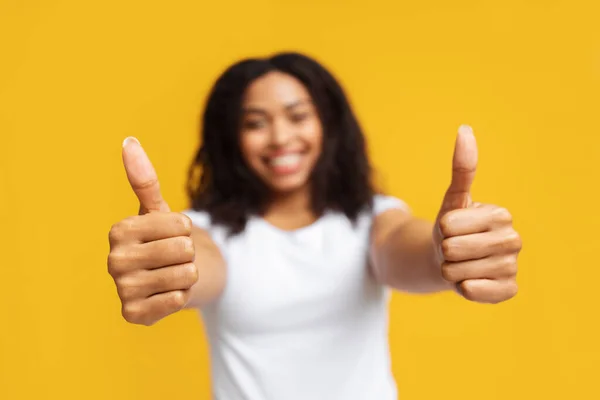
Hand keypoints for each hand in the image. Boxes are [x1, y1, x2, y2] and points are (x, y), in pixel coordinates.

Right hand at [107, 137, 197, 325]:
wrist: (167, 277)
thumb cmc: (162, 239)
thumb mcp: (157, 209)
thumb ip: (144, 178)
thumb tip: (128, 141)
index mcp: (119, 230)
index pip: (181, 224)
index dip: (186, 229)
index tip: (172, 233)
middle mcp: (114, 260)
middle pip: (184, 250)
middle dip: (188, 253)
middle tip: (173, 257)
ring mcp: (122, 289)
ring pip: (185, 276)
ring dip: (186, 275)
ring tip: (171, 274)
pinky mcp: (133, 314)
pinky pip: (177, 301)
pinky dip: (181, 296)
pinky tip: (167, 293)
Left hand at [433, 126, 520, 303]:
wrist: (452, 261)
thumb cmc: (452, 228)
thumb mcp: (453, 199)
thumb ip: (462, 168)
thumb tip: (465, 130)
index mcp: (501, 215)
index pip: (451, 225)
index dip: (442, 229)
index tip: (451, 228)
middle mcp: (514, 240)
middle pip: (455, 249)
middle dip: (444, 251)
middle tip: (453, 249)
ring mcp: (513, 266)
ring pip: (461, 272)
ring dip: (451, 270)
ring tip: (460, 264)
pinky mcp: (508, 290)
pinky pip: (475, 291)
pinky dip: (464, 288)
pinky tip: (469, 280)